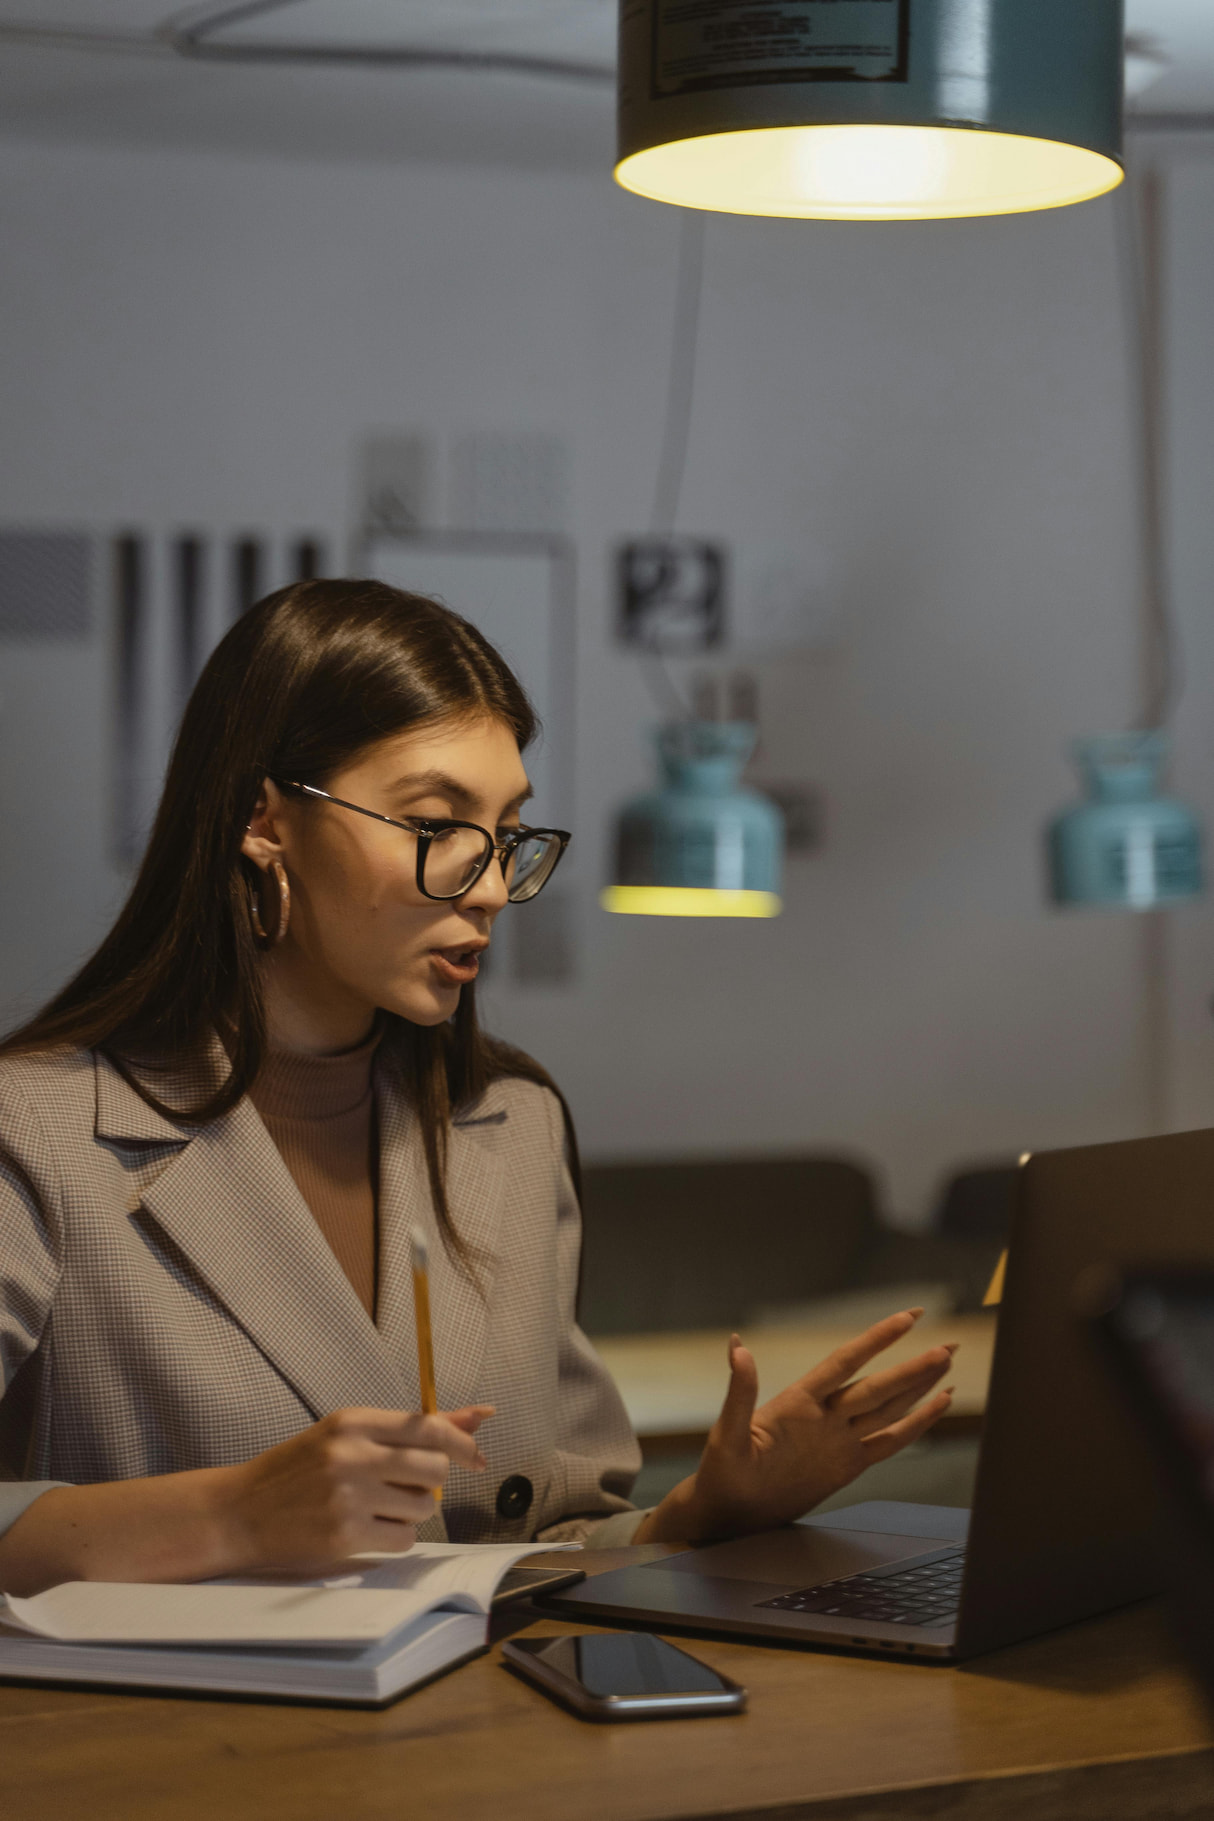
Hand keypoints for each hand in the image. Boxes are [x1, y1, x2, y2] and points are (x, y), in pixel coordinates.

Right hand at [218, 1404, 493, 1573]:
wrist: (239, 1511)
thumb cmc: (297, 1470)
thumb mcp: (345, 1435)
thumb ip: (411, 1428)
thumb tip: (479, 1415)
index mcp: (352, 1421)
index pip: (429, 1428)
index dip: (461, 1444)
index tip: (475, 1457)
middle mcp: (352, 1454)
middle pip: (434, 1469)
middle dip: (430, 1482)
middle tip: (404, 1486)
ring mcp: (348, 1496)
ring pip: (423, 1506)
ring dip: (411, 1511)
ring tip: (375, 1506)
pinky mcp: (344, 1535)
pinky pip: (403, 1539)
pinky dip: (395, 1537)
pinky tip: (367, 1529)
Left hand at [637, 1311, 953, 1545]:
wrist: (730, 1514)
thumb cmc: (722, 1473)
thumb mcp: (727, 1434)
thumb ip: (739, 1394)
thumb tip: (737, 1346)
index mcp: (800, 1402)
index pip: (847, 1362)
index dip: (877, 1340)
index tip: (909, 1317)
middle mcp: (826, 1415)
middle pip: (879, 1385)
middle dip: (914, 1365)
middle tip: (949, 1344)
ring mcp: (840, 1439)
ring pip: (889, 1407)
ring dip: (918, 1386)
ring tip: (947, 1363)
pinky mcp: (849, 1465)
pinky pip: (889, 1441)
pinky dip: (915, 1424)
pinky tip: (935, 1406)